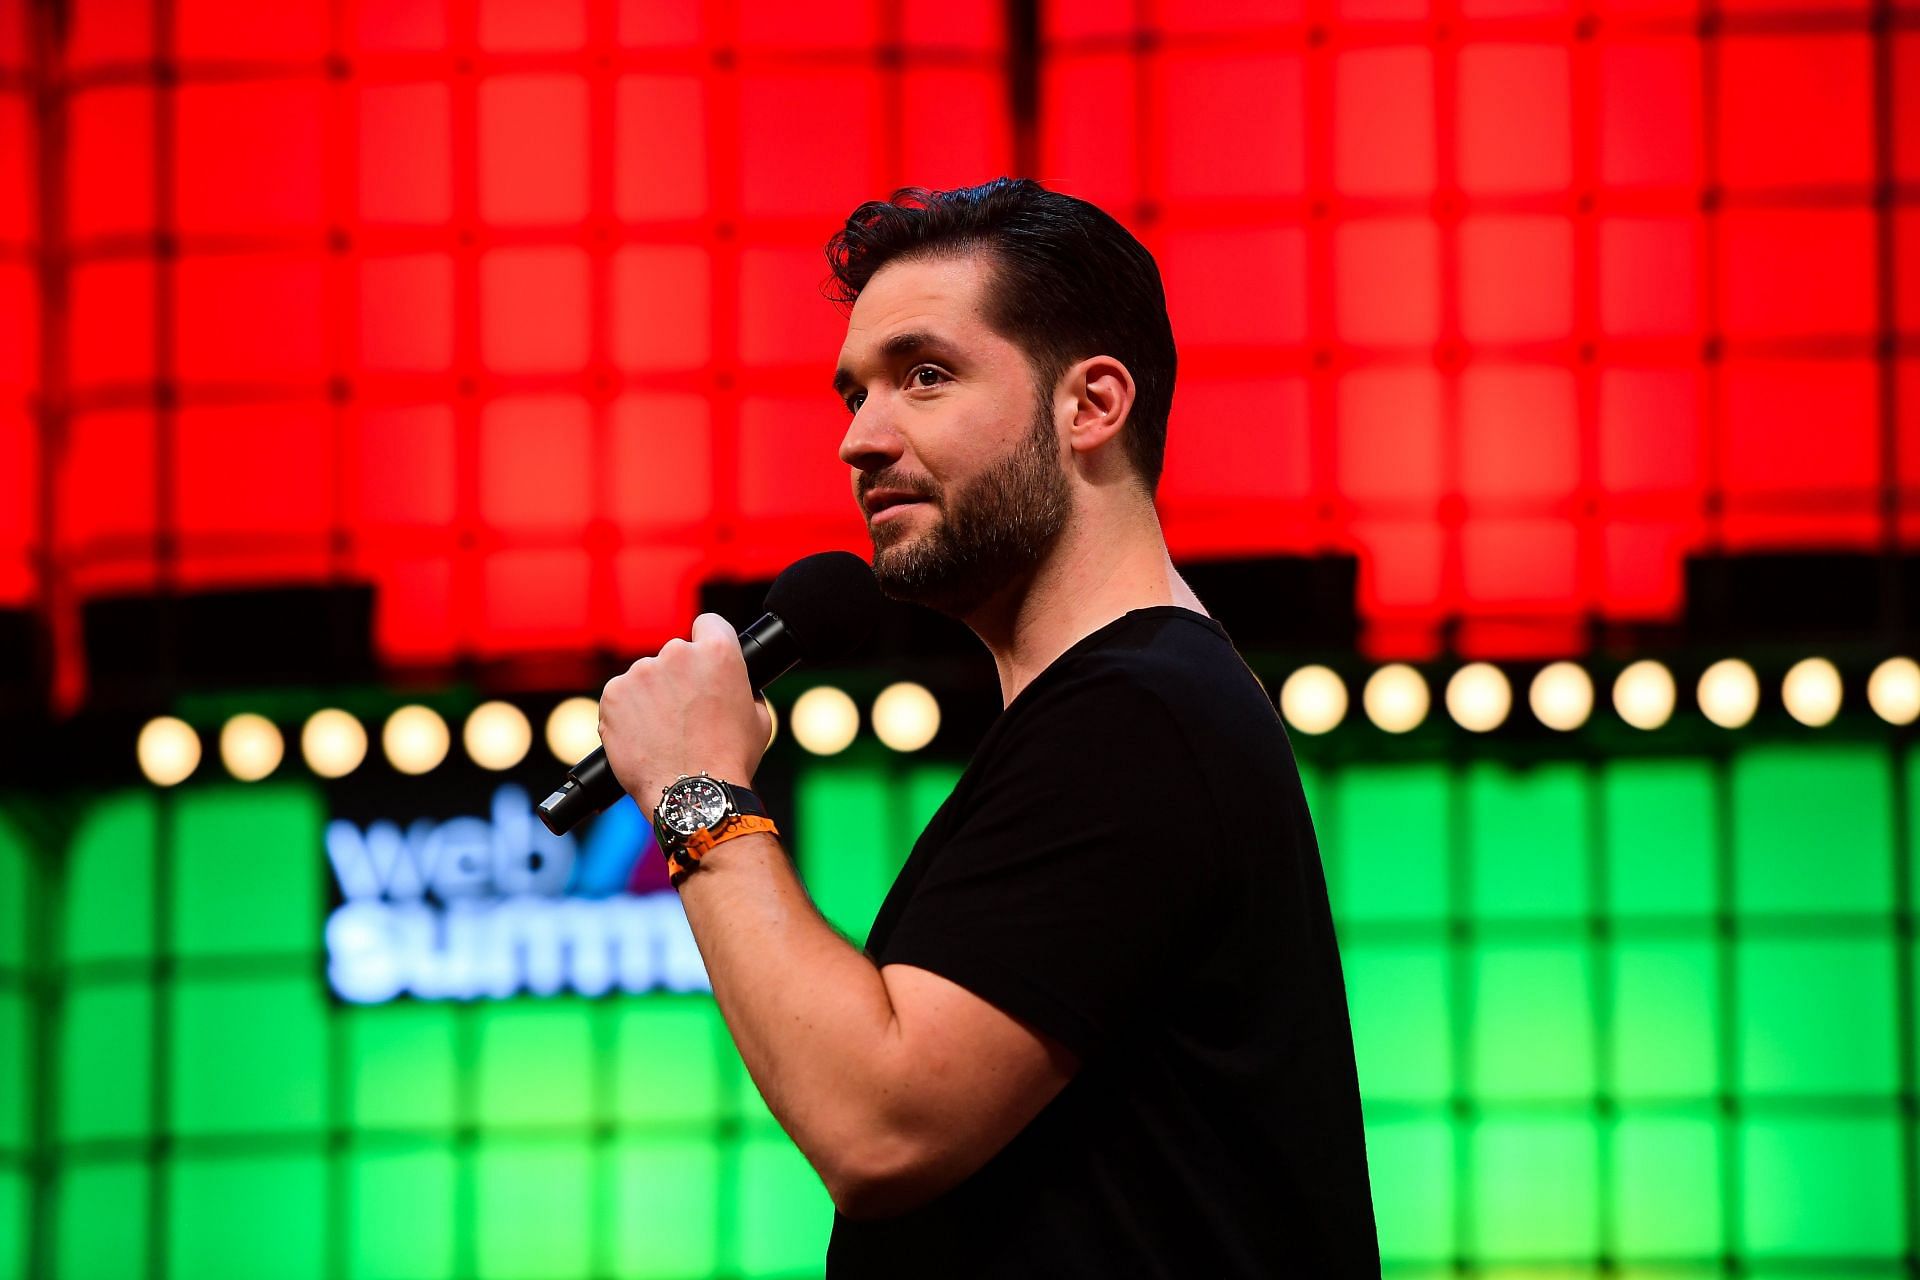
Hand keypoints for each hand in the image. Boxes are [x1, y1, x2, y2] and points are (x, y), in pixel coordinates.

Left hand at [597, 613, 773, 813]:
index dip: (707, 642)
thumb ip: (744, 690)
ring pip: (645, 678)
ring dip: (651, 698)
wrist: (692, 794)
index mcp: (718, 652)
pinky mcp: (613, 694)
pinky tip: (641, 738)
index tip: (703, 660)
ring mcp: (641, 673)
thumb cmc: (731, 760)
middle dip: (677, 679)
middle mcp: (677, 654)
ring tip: (662, 734)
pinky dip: (626, 714)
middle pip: (674, 655)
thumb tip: (735, 687)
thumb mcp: (759, 718)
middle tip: (684, 715)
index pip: (709, 624)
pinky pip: (620, 697)